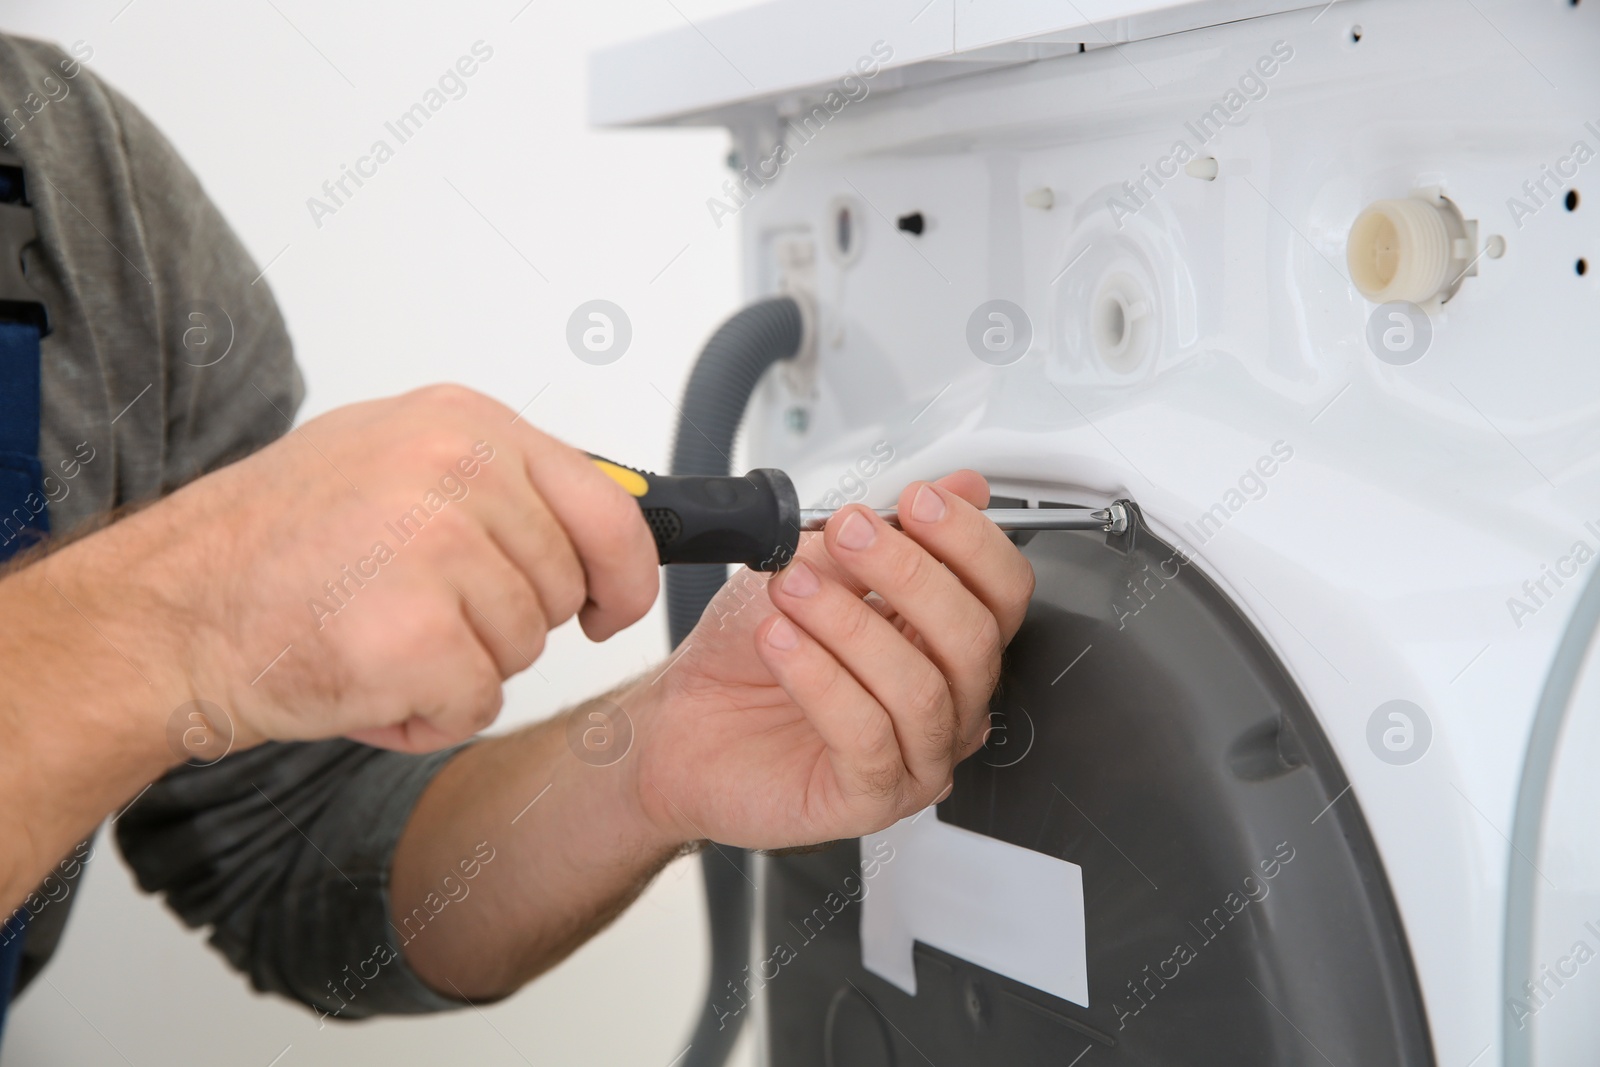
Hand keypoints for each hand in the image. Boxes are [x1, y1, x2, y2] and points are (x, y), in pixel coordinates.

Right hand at [50, 384, 659, 753]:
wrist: (164, 612)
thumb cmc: (272, 547)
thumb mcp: (391, 464)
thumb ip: (496, 483)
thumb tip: (603, 515)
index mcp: (460, 422)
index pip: (607, 503)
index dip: (624, 571)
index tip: (614, 605)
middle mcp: (456, 470)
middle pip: (563, 586)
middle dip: (507, 622)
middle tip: (415, 611)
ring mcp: (436, 547)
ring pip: (524, 648)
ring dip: (460, 667)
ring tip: (375, 636)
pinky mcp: (415, 634)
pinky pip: (479, 703)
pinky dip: (428, 715)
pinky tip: (365, 679)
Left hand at [626, 471, 1034, 848]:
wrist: (681, 722)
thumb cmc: (747, 654)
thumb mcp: (813, 571)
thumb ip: (883, 534)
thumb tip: (957, 487)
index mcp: (943, 642)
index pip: (1004, 594)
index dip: (972, 542)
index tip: (918, 501)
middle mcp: (944, 702)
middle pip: (974, 639)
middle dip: (910, 573)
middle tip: (847, 534)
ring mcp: (915, 756)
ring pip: (920, 688)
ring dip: (851, 625)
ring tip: (792, 589)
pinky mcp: (870, 799)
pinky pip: (867, 736)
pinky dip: (820, 679)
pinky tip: (781, 643)